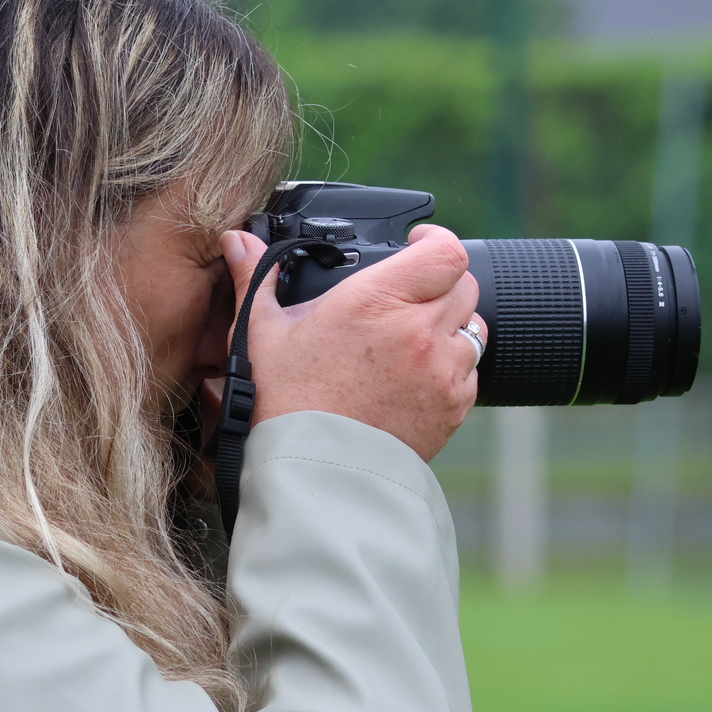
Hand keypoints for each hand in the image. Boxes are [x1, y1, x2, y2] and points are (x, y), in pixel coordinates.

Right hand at [219, 224, 483, 461]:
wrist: (313, 471)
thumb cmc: (285, 403)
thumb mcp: (262, 334)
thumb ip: (256, 278)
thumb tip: (238, 242)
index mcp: (376, 301)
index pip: (444, 251)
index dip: (436, 240)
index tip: (417, 244)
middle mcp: (419, 332)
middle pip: (465, 284)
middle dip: (441, 283)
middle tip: (409, 295)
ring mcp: (442, 371)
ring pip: (473, 327)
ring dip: (450, 326)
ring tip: (412, 339)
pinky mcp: (453, 407)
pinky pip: (469, 372)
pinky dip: (451, 368)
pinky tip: (414, 377)